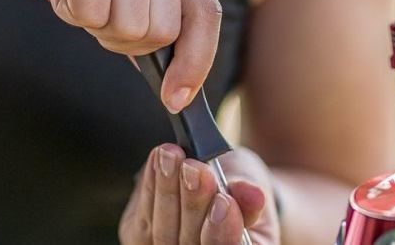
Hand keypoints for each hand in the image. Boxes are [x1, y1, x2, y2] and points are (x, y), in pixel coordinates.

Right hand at [0, 0, 220, 112]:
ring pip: (127, 28)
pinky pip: (90, 13)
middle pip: (161, 33)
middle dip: (118, 38)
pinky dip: (64, 8)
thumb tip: (170, 74)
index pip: (205, 14)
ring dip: (88, 20)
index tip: (175, 99)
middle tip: (88, 3)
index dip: (195, 62)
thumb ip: (145, 8)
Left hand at [120, 144, 280, 244]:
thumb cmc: (238, 186)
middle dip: (193, 204)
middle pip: (191, 243)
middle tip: (196, 170)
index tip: (225, 201)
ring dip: (167, 190)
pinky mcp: (141, 237)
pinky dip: (150, 186)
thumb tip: (253, 195)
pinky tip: (157, 160)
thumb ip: (249, 194)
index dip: (223, 233)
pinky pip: (142, 218)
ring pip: (163, 231)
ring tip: (172, 157)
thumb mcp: (252, 183)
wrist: (215, 181)